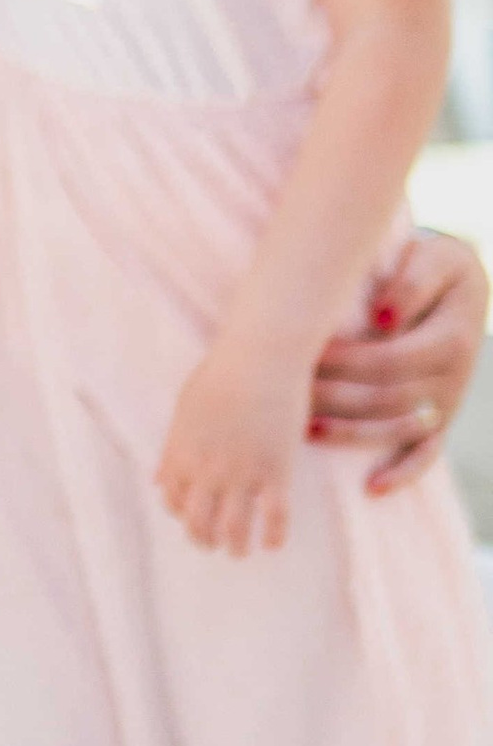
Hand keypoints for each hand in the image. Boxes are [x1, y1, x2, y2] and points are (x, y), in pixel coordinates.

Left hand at [160, 333, 308, 553]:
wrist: (260, 356)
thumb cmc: (223, 374)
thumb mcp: (185, 408)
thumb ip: (173, 447)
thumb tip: (158, 480)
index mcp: (182, 452)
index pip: (172, 499)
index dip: (180, 514)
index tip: (190, 518)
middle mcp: (207, 469)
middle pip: (198, 522)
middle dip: (202, 540)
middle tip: (212, 546)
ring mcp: (242, 472)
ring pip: (234, 529)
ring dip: (235, 546)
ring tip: (239, 551)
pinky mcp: (276, 470)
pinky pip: (274, 516)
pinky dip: (272, 536)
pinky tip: (272, 544)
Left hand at [311, 227, 484, 490]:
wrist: (458, 282)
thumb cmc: (434, 264)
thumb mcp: (435, 257)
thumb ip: (413, 282)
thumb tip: (383, 316)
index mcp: (451, 341)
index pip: (388, 360)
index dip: (345, 361)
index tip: (305, 354)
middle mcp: (452, 380)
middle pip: (385, 399)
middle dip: (334, 397)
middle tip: (287, 393)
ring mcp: (445, 405)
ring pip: (395, 430)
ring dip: (349, 433)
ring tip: (303, 429)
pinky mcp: (439, 420)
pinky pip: (426, 456)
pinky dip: (402, 474)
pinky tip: (371, 488)